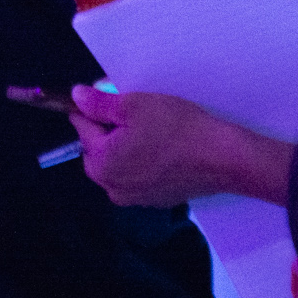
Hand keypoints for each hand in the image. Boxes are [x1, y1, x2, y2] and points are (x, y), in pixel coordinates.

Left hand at [69, 86, 250, 207]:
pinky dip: (145, 162)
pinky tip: (164, 148)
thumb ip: (100, 103)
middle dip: (110, 131)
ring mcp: (135, 198)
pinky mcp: (156, 200)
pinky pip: (139, 176)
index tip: (108, 97)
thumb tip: (76, 97)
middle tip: (134, 112)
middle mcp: (113, 187)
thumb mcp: (135, 106)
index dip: (93, 109)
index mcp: (101, 164)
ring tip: (152, 129)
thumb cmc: (178, 129)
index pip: (83, 129)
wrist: (222, 158)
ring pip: (119, 164)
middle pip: (99, 151)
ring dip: (127, 147)